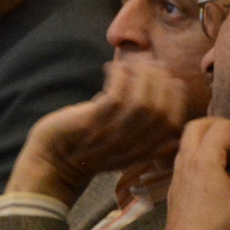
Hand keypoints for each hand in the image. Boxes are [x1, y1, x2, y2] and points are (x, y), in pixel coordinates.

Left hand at [4, 62, 188, 203]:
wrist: (52, 165)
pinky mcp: (91, 125)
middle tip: (149, 65)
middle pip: (160, 111)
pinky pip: (115, 97)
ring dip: (141, 76)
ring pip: (141, 102)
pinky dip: (119, 76)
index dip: (177, 97)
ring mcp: (111, 137)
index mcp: (142, 152)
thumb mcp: (125, 149)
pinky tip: (112, 68)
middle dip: (160, 82)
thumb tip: (177, 124)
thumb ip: (149, 140)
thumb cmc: (88, 149)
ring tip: (130, 64)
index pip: (174, 124)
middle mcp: (130, 147)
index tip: (168, 78)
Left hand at [158, 118, 229, 229]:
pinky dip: (204, 156)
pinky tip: (221, 176)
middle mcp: (186, 160)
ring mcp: (177, 173)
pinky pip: (187, 158)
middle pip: (200, 126)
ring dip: (214, 142)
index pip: (223, 127)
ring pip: (191, 142)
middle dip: (225, 127)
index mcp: (203, 159)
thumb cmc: (217, 228)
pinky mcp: (175, 186)